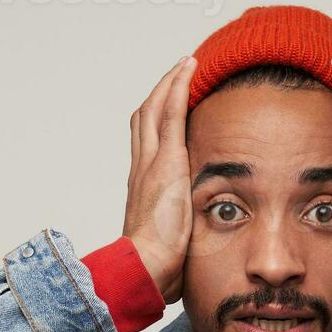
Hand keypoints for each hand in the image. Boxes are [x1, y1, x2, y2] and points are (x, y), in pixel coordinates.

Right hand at [123, 56, 196, 303]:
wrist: (144, 267)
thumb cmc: (155, 264)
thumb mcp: (169, 240)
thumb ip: (177, 230)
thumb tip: (189, 241)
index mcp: (142, 185)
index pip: (145, 141)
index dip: (155, 118)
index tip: (168, 104)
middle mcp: (142, 167)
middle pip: (145, 117)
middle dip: (161, 93)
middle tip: (178, 73)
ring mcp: (151, 162)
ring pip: (155, 108)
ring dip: (170, 82)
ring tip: (187, 64)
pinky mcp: (166, 161)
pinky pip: (171, 113)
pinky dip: (178, 87)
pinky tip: (189, 69)